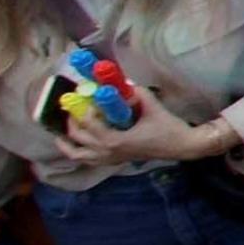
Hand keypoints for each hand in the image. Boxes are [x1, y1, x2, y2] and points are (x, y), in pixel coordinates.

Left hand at [55, 109, 229, 166]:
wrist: (182, 146)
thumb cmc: (168, 128)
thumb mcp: (153, 107)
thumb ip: (136, 92)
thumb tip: (122, 83)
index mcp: (114, 140)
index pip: (88, 123)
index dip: (83, 107)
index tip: (83, 95)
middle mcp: (107, 152)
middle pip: (77, 137)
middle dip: (71, 120)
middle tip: (72, 106)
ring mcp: (109, 159)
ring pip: (76, 154)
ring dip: (66, 143)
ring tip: (61, 131)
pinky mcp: (114, 161)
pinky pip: (87, 160)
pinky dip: (78, 152)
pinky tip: (77, 144)